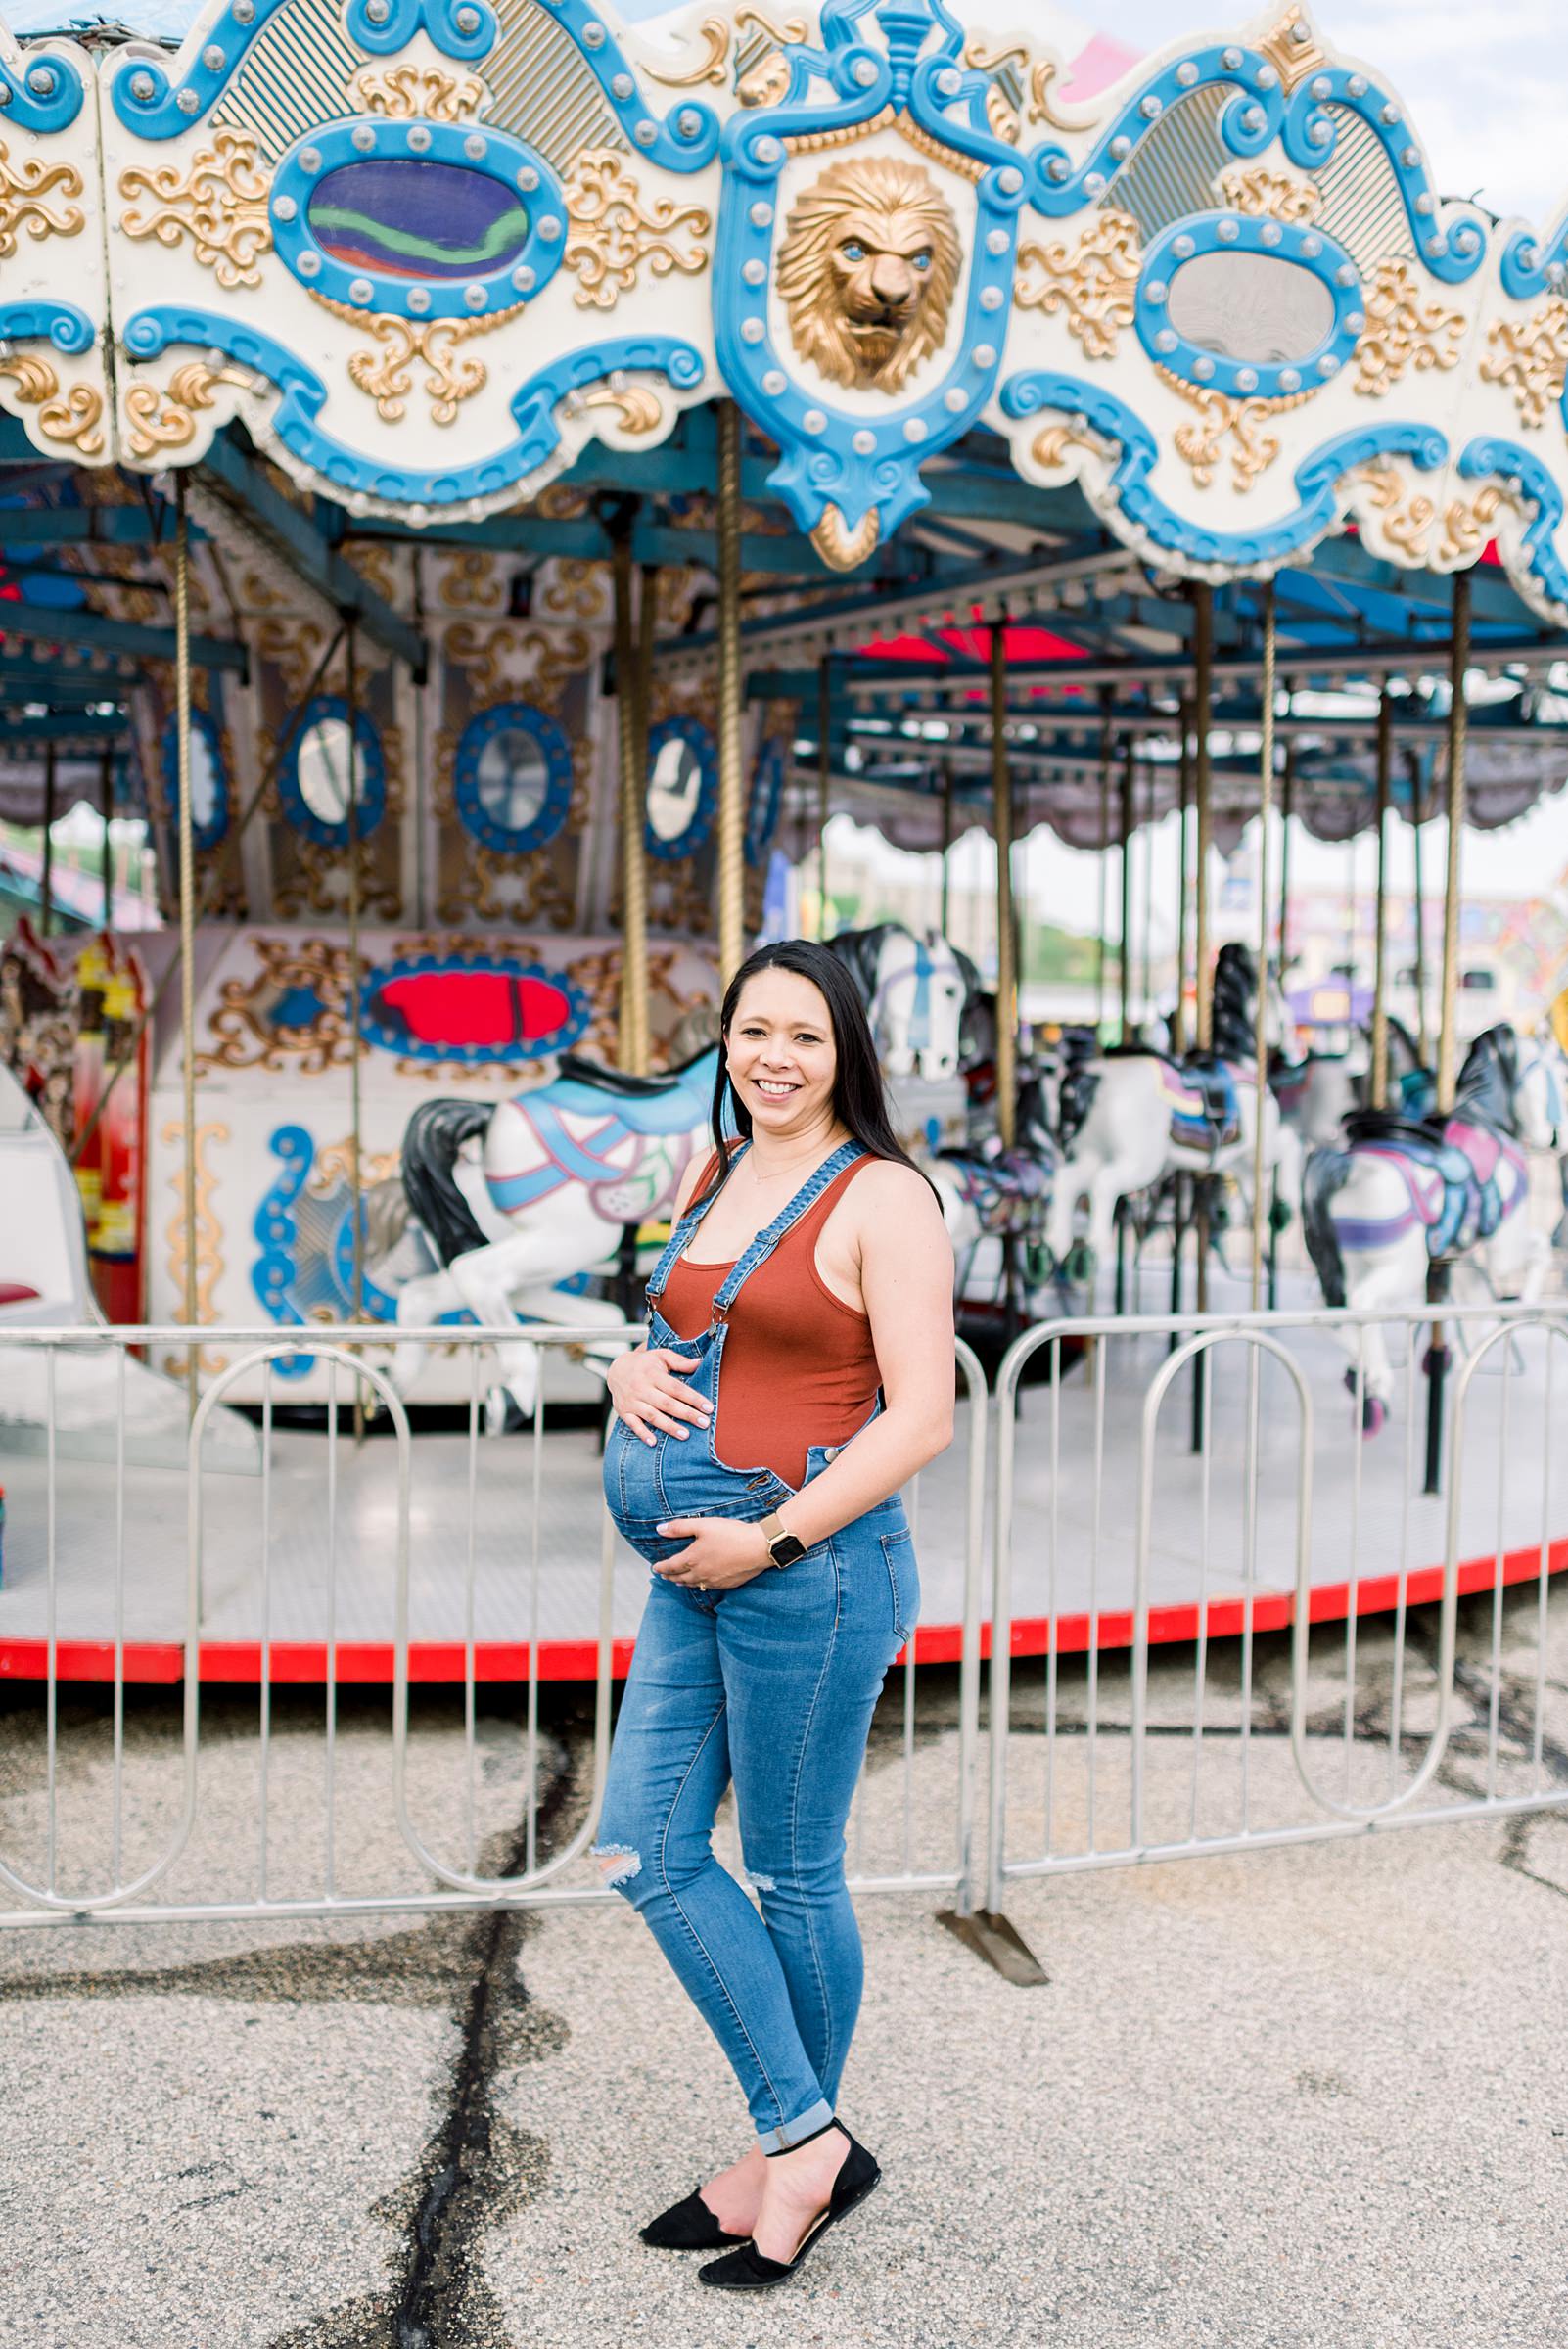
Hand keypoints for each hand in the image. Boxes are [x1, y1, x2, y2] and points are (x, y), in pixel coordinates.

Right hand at [607, 1345, 712, 1444]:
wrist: (616, 1369)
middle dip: (686, 1414)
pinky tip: (654, 1442)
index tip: (708, 1408)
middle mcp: (641, 1388)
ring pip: (652, 1416)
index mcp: (652, 1374)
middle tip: (704, 1423)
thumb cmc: (645, 1363)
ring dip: (669, 1426)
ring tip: (685, 1435)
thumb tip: (700, 1363)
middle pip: (667, 1403)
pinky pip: (633, 1424)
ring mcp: (632, 1401)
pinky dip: (642, 1433)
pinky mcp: (624, 1412)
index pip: (676, 1388)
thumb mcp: (661, 1356)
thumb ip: (680, 1361)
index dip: (693, 1398)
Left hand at [654, 1515, 771, 1589]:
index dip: (661, 1567)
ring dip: (684, 1582)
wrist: (758, 1548)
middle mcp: (701, 1573)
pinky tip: (702, 1583)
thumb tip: (659, 1529)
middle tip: (663, 1576)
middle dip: (670, 1576)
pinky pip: (708, 1587)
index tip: (655, 1567)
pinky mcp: (728, 1583)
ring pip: (694, 1584)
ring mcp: (715, 1580)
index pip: (671, 1566)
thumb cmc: (731, 1534)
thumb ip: (680, 1527)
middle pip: (680, 1577)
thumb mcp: (703, 1525)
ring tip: (679, 1582)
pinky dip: (700, 1585)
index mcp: (692, 1559)